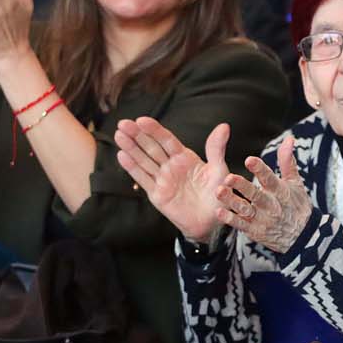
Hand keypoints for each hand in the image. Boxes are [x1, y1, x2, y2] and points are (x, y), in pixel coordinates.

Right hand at [115, 118, 228, 243]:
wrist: (212, 222)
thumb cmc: (218, 195)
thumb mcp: (219, 170)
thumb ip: (216, 149)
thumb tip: (224, 126)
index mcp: (184, 157)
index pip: (166, 140)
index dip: (154, 130)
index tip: (142, 120)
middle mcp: (171, 166)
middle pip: (151, 148)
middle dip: (137, 135)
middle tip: (123, 123)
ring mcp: (162, 179)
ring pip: (143, 161)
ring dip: (130, 148)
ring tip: (119, 135)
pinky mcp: (157, 194)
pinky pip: (143, 179)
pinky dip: (132, 168)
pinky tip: (122, 156)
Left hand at [214, 137, 311, 253]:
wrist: (303, 237)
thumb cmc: (297, 205)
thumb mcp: (295, 183)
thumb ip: (287, 161)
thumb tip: (289, 138)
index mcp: (281, 191)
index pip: (270, 179)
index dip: (260, 170)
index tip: (250, 160)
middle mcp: (271, 206)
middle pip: (256, 195)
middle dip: (242, 186)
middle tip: (228, 177)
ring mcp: (262, 219)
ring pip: (245, 209)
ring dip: (232, 201)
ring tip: (218, 192)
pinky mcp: (255, 231)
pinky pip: (241, 225)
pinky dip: (230, 219)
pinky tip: (219, 211)